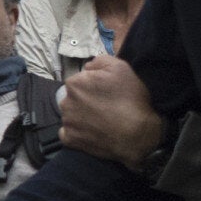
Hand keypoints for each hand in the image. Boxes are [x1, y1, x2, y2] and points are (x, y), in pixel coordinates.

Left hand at [59, 55, 164, 169]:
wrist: (136, 134)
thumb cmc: (130, 99)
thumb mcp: (121, 68)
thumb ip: (100, 61)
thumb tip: (88, 67)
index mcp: (74, 83)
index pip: (80, 80)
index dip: (94, 86)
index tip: (107, 93)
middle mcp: (65, 102)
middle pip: (74, 98)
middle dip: (86, 100)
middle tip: (105, 107)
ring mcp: (66, 122)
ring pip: (71, 115)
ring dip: (81, 116)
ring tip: (101, 120)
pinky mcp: (70, 139)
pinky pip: (68, 133)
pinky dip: (77, 133)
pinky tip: (92, 132)